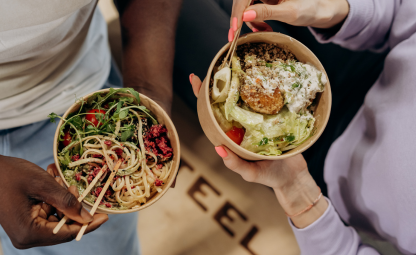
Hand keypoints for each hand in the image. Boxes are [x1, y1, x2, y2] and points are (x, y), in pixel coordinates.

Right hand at [0, 156, 107, 248]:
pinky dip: (54, 198)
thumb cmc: (10, 175)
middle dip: (72, 206)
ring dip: (63, 199)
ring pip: (57, 217)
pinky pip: (48, 212)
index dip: (88, 225)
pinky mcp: (26, 222)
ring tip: (56, 179)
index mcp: (29, 233)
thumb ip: (66, 202)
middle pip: (63, 226)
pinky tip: (51, 181)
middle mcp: (27, 237)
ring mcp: (26, 230)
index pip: (67, 233)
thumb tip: (87, 218)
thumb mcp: (42, 185)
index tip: (105, 216)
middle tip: (74, 186)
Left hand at [189, 73, 326, 227]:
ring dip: (241, 82)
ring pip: (246, 98)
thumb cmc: (269, 176)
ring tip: (236, 66)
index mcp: (232, 135)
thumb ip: (234, 164)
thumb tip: (218, 148)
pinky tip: (263, 77)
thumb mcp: (250, 173)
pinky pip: (266, 101)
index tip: (193, 79)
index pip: (212, 114)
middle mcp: (242, 124)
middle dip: (220, 83)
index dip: (202, 97)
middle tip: (215, 65)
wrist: (293, 177)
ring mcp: (257, 119)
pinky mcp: (273, 117)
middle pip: (227, 101)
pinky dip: (263, 90)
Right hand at [229, 0, 348, 36]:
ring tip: (261, 31)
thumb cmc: (311, 8)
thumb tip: (245, 15)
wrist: (321, 10)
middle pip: (242, 0)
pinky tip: (263, 28)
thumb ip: (266, 12)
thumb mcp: (289, 12)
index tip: (235, 28)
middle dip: (238, 18)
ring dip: (247, 21)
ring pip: (245, 6)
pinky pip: (251, 9)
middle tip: (234, 36)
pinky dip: (254, 21)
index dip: (238, 11)